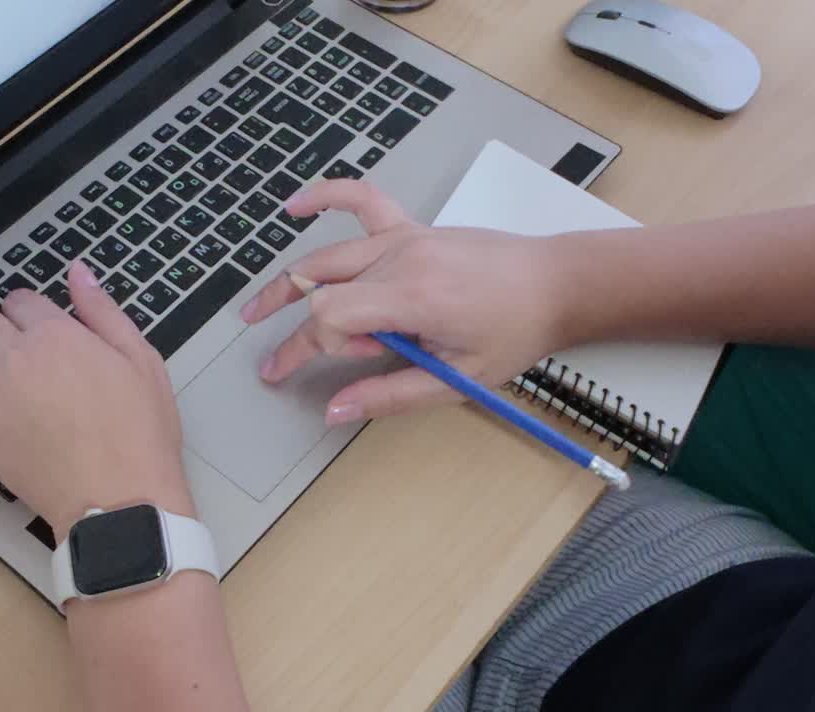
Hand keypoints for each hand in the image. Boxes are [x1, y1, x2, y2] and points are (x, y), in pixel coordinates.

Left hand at [0, 261, 191, 539]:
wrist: (122, 499)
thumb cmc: (140, 432)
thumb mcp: (141, 360)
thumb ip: (104, 312)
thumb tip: (78, 272)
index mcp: (56, 334)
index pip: (22, 301)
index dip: (28, 310)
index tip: (36, 324)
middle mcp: (13, 357)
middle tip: (3, 342)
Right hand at [240, 180, 564, 425]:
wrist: (556, 284)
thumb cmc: (515, 332)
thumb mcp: (456, 379)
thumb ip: (389, 395)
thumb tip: (334, 410)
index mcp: (412, 297)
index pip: (331, 315)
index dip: (317, 347)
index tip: (333, 372)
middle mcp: (401, 259)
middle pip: (320, 288)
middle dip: (295, 330)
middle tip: (273, 364)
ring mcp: (404, 238)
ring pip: (328, 257)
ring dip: (289, 282)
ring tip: (258, 310)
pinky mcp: (412, 228)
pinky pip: (361, 201)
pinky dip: (326, 197)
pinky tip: (295, 206)